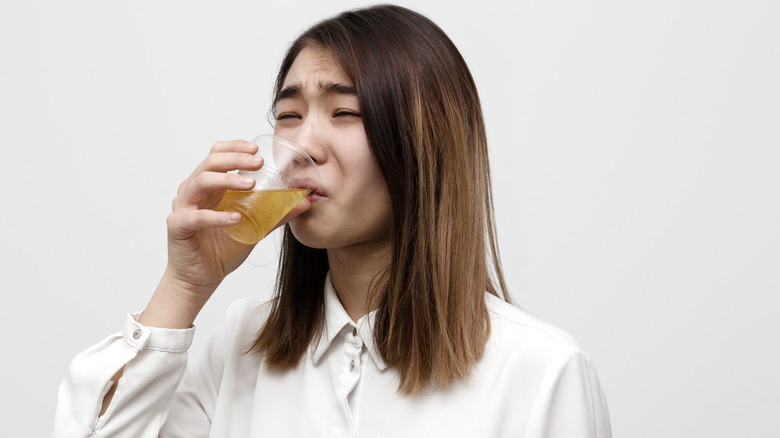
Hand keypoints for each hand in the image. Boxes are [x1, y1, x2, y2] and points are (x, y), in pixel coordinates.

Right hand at [163, 140, 264, 298]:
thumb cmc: (223, 248)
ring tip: (250, 184)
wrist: (201, 277)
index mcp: (210, 186)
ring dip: (227, 179)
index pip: (217, 154)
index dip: (235, 147)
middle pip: (210, 162)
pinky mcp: (178, 226)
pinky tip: (235, 218)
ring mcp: (183, 206)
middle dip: (235, 159)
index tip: (257, 149)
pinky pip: (196, 216)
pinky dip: (217, 216)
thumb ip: (276, 213)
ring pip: (201, 182)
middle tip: (258, 163)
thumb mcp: (255, 226)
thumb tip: (304, 201)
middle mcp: (194, 191)